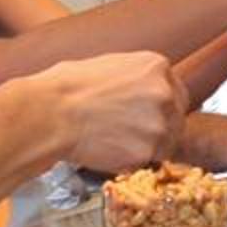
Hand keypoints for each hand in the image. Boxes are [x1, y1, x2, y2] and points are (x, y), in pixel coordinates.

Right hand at [17, 51, 185, 172]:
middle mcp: (164, 93)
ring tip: (115, 142)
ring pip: (165, 143)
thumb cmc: (65, 88)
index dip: (161, 108)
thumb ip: (136, 77)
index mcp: (157, 66)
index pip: (177, 92)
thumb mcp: (108, 65)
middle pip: (176, 119)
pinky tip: (109, 150)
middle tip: (130, 133)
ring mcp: (159, 124)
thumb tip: (141, 87)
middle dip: (157, 128)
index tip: (149, 116)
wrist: (49, 114)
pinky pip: (147, 161)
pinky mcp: (147, 151)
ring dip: (146, 147)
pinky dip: (132, 161)